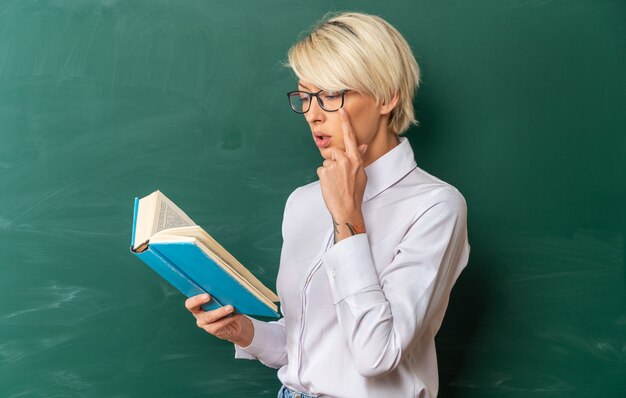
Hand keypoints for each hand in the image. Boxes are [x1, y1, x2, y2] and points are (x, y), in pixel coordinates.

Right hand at [185, 294, 253, 346]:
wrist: (235, 324)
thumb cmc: (227, 307)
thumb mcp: (223, 300)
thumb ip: (220, 295)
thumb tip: (226, 287)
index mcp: (198, 304)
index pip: (190, 302)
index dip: (195, 298)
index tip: (205, 294)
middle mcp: (198, 313)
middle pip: (193, 308)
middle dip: (199, 300)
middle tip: (208, 296)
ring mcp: (204, 323)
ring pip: (209, 317)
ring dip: (220, 311)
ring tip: (230, 307)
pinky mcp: (212, 330)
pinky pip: (218, 325)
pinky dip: (228, 319)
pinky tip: (235, 315)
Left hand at [317, 108, 367, 241]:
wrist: (347, 208)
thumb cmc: (355, 192)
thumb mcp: (361, 174)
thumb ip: (360, 158)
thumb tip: (362, 146)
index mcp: (356, 159)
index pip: (350, 137)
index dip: (346, 123)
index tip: (341, 111)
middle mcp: (345, 160)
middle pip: (334, 151)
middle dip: (334, 161)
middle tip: (340, 176)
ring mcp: (334, 166)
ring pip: (327, 162)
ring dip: (329, 171)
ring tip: (336, 183)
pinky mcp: (324, 172)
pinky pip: (321, 170)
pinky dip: (324, 177)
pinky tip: (330, 186)